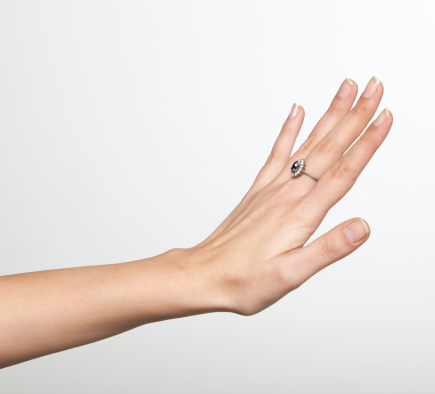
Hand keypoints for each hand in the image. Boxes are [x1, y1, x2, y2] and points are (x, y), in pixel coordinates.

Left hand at [187, 76, 392, 315]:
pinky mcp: (259, 191)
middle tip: (374, 87)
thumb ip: (328, 249)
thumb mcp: (291, 274)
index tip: (384, 117)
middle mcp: (288, 194)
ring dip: (329, 116)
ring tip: (345, 89)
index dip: (366, 144)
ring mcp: (272, 189)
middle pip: (328, 148)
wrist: (206, 274)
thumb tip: (362, 227)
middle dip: (354, 116)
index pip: (342, 172)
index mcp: (301, 214)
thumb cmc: (245, 280)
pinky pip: (277, 153)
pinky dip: (288, 130)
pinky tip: (297, 112)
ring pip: (307, 144)